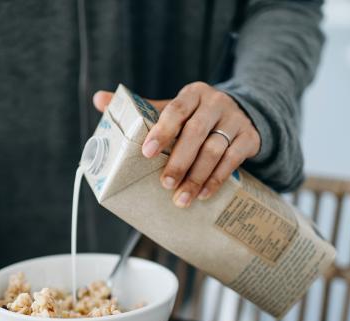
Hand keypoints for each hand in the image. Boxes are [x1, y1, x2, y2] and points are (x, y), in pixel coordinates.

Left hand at [93, 82, 260, 206]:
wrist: (240, 114)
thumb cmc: (196, 115)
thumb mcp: (172, 107)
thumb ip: (140, 108)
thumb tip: (98, 99)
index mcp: (193, 93)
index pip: (175, 109)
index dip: (161, 131)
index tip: (146, 153)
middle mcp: (216, 103)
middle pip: (195, 133)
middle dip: (179, 161)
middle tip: (164, 183)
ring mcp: (235, 120)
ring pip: (215, 150)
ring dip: (197, 177)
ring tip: (180, 198)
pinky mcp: (250, 137)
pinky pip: (233, 161)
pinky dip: (217, 180)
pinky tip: (204, 195)